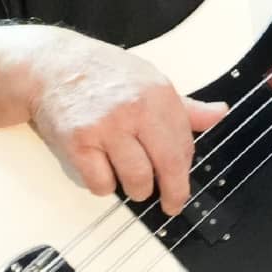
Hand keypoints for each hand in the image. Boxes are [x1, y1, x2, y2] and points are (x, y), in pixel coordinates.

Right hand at [24, 30, 228, 215]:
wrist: (52, 66)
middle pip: (167, 166)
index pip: (184, 145)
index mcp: (158, 94)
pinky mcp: (78, 143)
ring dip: (136, 190)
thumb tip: (219, 113)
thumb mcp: (150, 80)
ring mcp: (106, 127)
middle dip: (172, 193)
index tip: (181, 183)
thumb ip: (185, 106)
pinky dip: (104, 185)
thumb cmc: (103, 74)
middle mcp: (135, 109)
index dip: (184, 170)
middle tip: (170, 204)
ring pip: (135, 180)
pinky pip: (101, 183)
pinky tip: (102, 170)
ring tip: (132, 183)